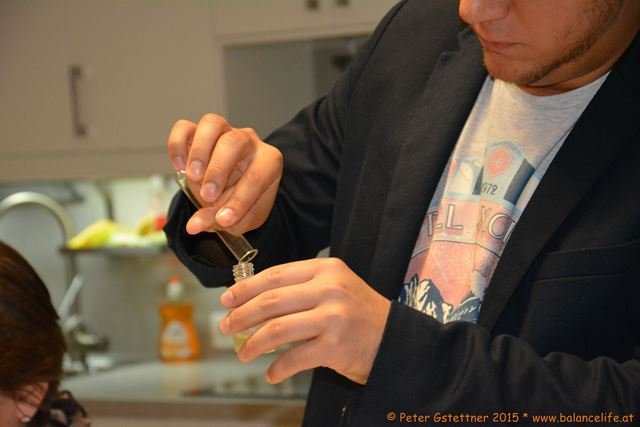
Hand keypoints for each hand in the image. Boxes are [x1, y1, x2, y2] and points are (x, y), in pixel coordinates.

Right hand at [167, 114, 282, 234]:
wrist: (232, 194)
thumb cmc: (240, 203)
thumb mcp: (237, 219)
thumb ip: (216, 220)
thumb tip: (193, 225)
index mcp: (268, 161)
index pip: (256, 176)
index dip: (239, 201)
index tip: (223, 220)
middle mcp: (248, 141)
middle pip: (234, 141)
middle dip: (218, 170)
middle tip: (207, 196)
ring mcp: (223, 132)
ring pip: (212, 124)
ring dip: (199, 151)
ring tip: (192, 176)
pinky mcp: (198, 134)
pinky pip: (185, 128)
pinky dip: (177, 145)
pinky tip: (178, 167)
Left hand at [219, 258, 391, 384]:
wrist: (394, 339)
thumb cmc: (357, 313)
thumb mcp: (333, 288)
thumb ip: (299, 289)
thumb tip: (251, 302)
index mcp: (326, 269)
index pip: (275, 275)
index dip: (245, 288)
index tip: (227, 300)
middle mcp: (330, 289)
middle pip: (270, 301)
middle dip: (241, 316)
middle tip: (226, 327)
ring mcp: (334, 317)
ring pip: (277, 329)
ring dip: (253, 344)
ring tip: (243, 353)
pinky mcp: (336, 346)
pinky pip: (294, 358)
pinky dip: (277, 368)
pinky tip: (271, 373)